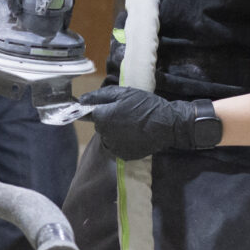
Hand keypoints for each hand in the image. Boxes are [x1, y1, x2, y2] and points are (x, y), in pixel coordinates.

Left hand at [80, 85, 219, 160]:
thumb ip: (100, 96)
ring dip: (114, 132)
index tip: (112, 107)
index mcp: (103, 118)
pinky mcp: (124, 156)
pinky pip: (117, 147)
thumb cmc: (145, 105)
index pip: (90, 114)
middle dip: (108, 119)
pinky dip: (122, 142)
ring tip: (132, 124)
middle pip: (100, 126)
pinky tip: (135, 134)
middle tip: (126, 113)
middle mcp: (104, 135)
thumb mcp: (123, 93)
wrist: (168, 124)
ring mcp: (114, 147)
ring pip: (108, 138)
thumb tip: (81, 99)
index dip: (101, 109)